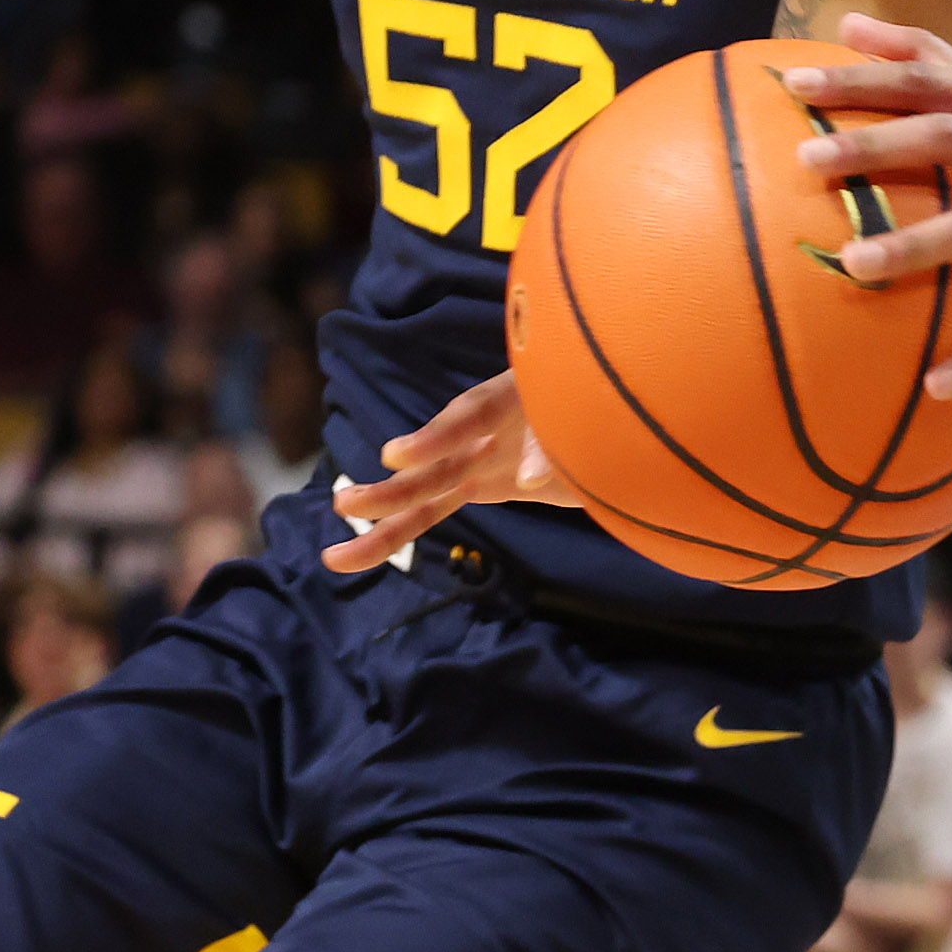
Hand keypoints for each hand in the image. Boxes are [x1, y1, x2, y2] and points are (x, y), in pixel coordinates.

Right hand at [322, 367, 583, 573]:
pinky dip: (402, 528)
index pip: (472, 414)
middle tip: (349, 504)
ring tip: (334, 557)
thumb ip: (556, 445)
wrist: (617, 415)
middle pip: (438, 456)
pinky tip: (355, 554)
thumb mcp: (593, 419)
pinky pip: (434, 508)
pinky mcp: (478, 481)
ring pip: (424, 491)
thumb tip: (528, 479)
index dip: (436, 436)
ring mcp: (477, 455)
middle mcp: (487, 426)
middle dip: (397, 486)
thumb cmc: (604, 405)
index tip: (398, 457)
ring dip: (383, 521)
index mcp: (515, 394)